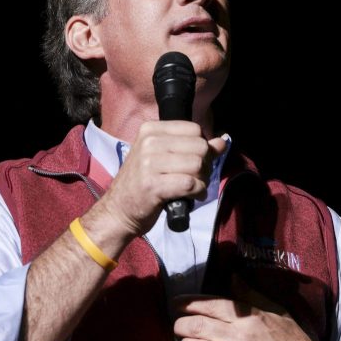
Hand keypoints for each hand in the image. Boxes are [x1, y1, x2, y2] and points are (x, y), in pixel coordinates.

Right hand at [95, 121, 227, 237]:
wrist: (118, 210)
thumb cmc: (143, 183)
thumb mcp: (164, 158)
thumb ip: (193, 147)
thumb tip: (222, 142)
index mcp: (151, 130)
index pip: (194, 129)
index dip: (201, 147)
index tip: (192, 162)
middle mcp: (149, 143)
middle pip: (199, 147)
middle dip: (204, 166)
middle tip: (193, 178)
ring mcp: (149, 163)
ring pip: (197, 165)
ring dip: (201, 181)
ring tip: (190, 188)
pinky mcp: (153, 185)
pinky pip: (191, 184)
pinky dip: (197, 193)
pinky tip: (189, 197)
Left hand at [172, 278, 340, 340]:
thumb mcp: (277, 311)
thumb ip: (251, 295)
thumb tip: (232, 277)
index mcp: (250, 317)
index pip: (210, 305)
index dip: (187, 304)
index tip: (176, 304)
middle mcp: (242, 337)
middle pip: (198, 326)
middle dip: (180, 324)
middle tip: (177, 325)